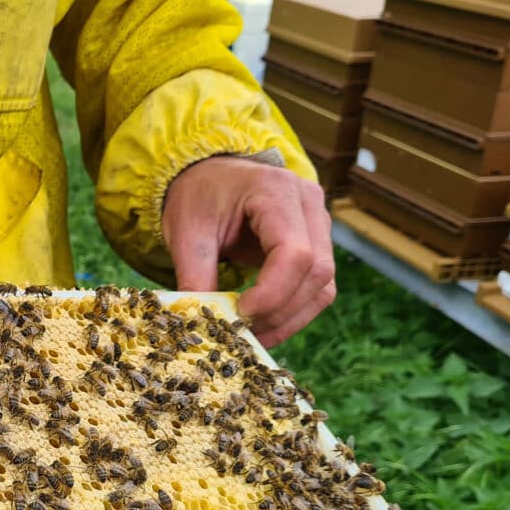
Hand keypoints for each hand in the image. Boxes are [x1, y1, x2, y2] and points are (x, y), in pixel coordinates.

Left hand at [161, 156, 334, 347]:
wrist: (210, 174)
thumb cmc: (198, 196)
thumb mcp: (186, 232)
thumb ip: (195, 276)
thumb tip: (204, 324)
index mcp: (276, 191)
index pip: (295, 252)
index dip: (272, 293)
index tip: (239, 314)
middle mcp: (308, 204)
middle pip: (316, 272)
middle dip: (279, 311)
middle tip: (241, 332)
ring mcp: (319, 223)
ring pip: (323, 285)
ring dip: (289, 318)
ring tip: (250, 334)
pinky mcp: (317, 244)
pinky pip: (317, 287)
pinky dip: (293, 313)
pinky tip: (263, 326)